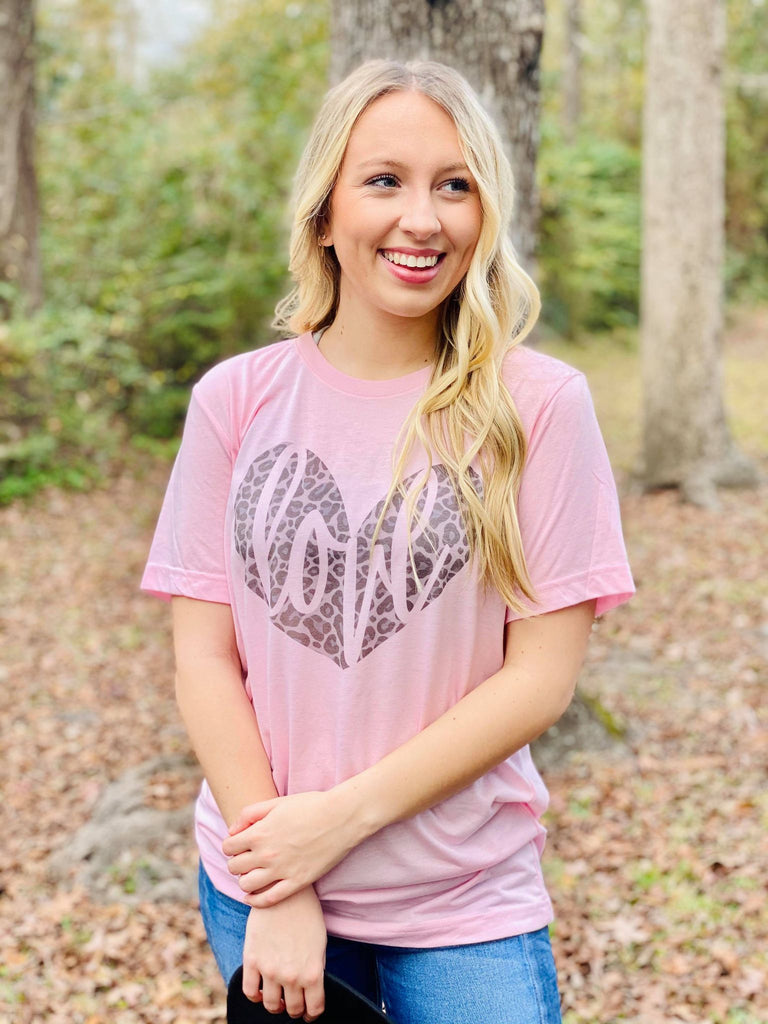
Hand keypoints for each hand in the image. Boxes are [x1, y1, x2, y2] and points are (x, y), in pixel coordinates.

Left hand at [222, 789, 364, 906]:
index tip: (238, 845)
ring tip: (253, 873)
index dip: (230, 845)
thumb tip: (232, 831)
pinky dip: (256, 901)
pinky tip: (253, 896)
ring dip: (244, 880)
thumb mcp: (277, 802)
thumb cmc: (310, 805)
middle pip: (234, 867)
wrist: (342, 817)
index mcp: (260, 832)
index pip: (228, 847)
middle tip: (246, 858)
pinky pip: (269, 900)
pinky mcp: (297, 882)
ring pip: (246, 885)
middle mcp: (267, 854)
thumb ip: (250, 814)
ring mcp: (282, 870)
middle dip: (236, 862)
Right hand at [241, 886, 326, 1020]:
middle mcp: (290, 975)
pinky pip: (250, 991)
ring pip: (271, 1005)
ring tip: (279, 998)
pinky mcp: (252, 960)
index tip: (310, 1012)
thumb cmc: (306, 913)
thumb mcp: (320, 942)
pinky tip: (261, 990)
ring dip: (276, 1005)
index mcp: (312, 972)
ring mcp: (269, 969)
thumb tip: (311, 990)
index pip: (314, 1008)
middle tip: (295, 1003)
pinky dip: (256, 996)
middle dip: (296, 1009)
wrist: (284, 890)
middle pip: (293, 1009)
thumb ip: (315, 969)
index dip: (313, 1013)